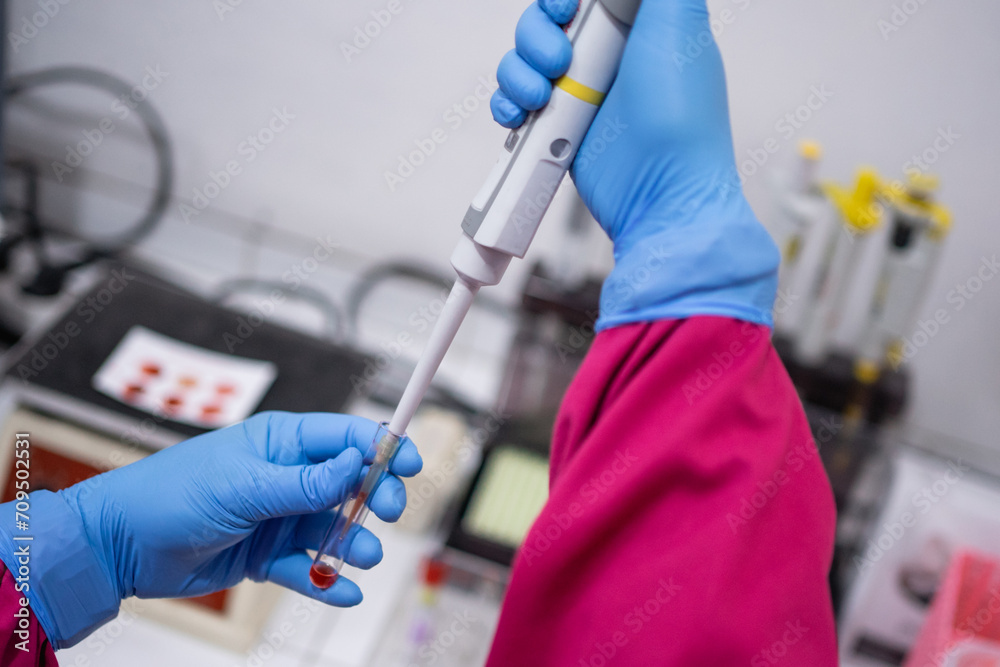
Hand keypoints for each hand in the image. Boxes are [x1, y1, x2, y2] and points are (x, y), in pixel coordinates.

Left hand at [0, 412, 421, 647]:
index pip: (345, 438)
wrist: (119, 545)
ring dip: (351, 542)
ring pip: (332, 528)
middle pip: (349, 483)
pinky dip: (326, 580)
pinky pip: (306, 566)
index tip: (407, 464)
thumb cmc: (171, 495)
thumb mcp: (244, 486)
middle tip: (386, 513)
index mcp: (281, 443)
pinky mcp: (265, 554)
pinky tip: (343, 592)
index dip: (381, 447)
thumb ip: (305, 482)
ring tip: (362, 557)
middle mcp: (286, 477)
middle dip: (374, 497)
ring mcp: (277, 516)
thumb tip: (356, 464)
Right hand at [493, 0, 778, 329]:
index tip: (567, 7)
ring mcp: (579, 94)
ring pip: (523, 61)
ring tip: (541, 98)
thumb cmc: (680, 119)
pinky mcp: (558, 129)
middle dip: (537, 35)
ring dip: (518, 72)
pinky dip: (507, 105)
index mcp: (635, 25)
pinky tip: (520, 116)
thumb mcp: (680, 25)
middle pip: (545, 23)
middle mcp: (606, 56)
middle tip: (560, 61)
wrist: (661, 193)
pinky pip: (514, 104)